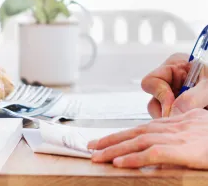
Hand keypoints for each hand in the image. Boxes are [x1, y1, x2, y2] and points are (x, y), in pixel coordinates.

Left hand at [88, 109, 207, 168]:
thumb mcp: (197, 126)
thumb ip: (179, 129)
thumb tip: (164, 138)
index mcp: (173, 123)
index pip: (140, 128)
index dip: (120, 134)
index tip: (104, 140)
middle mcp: (170, 127)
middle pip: (134, 132)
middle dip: (111, 140)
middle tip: (91, 147)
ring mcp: (176, 137)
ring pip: (138, 141)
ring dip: (115, 149)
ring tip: (96, 156)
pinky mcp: (182, 150)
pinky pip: (152, 153)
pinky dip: (134, 157)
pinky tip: (119, 163)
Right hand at [141, 53, 207, 116]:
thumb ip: (192, 98)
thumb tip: (172, 114)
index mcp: (176, 67)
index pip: (151, 81)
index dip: (159, 94)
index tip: (174, 105)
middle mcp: (172, 82)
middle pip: (153, 100)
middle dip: (168, 112)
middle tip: (185, 117)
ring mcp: (175, 97)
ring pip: (161, 114)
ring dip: (176, 120)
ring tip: (197, 117)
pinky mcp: (181, 110)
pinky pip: (172, 122)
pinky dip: (182, 124)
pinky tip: (195, 122)